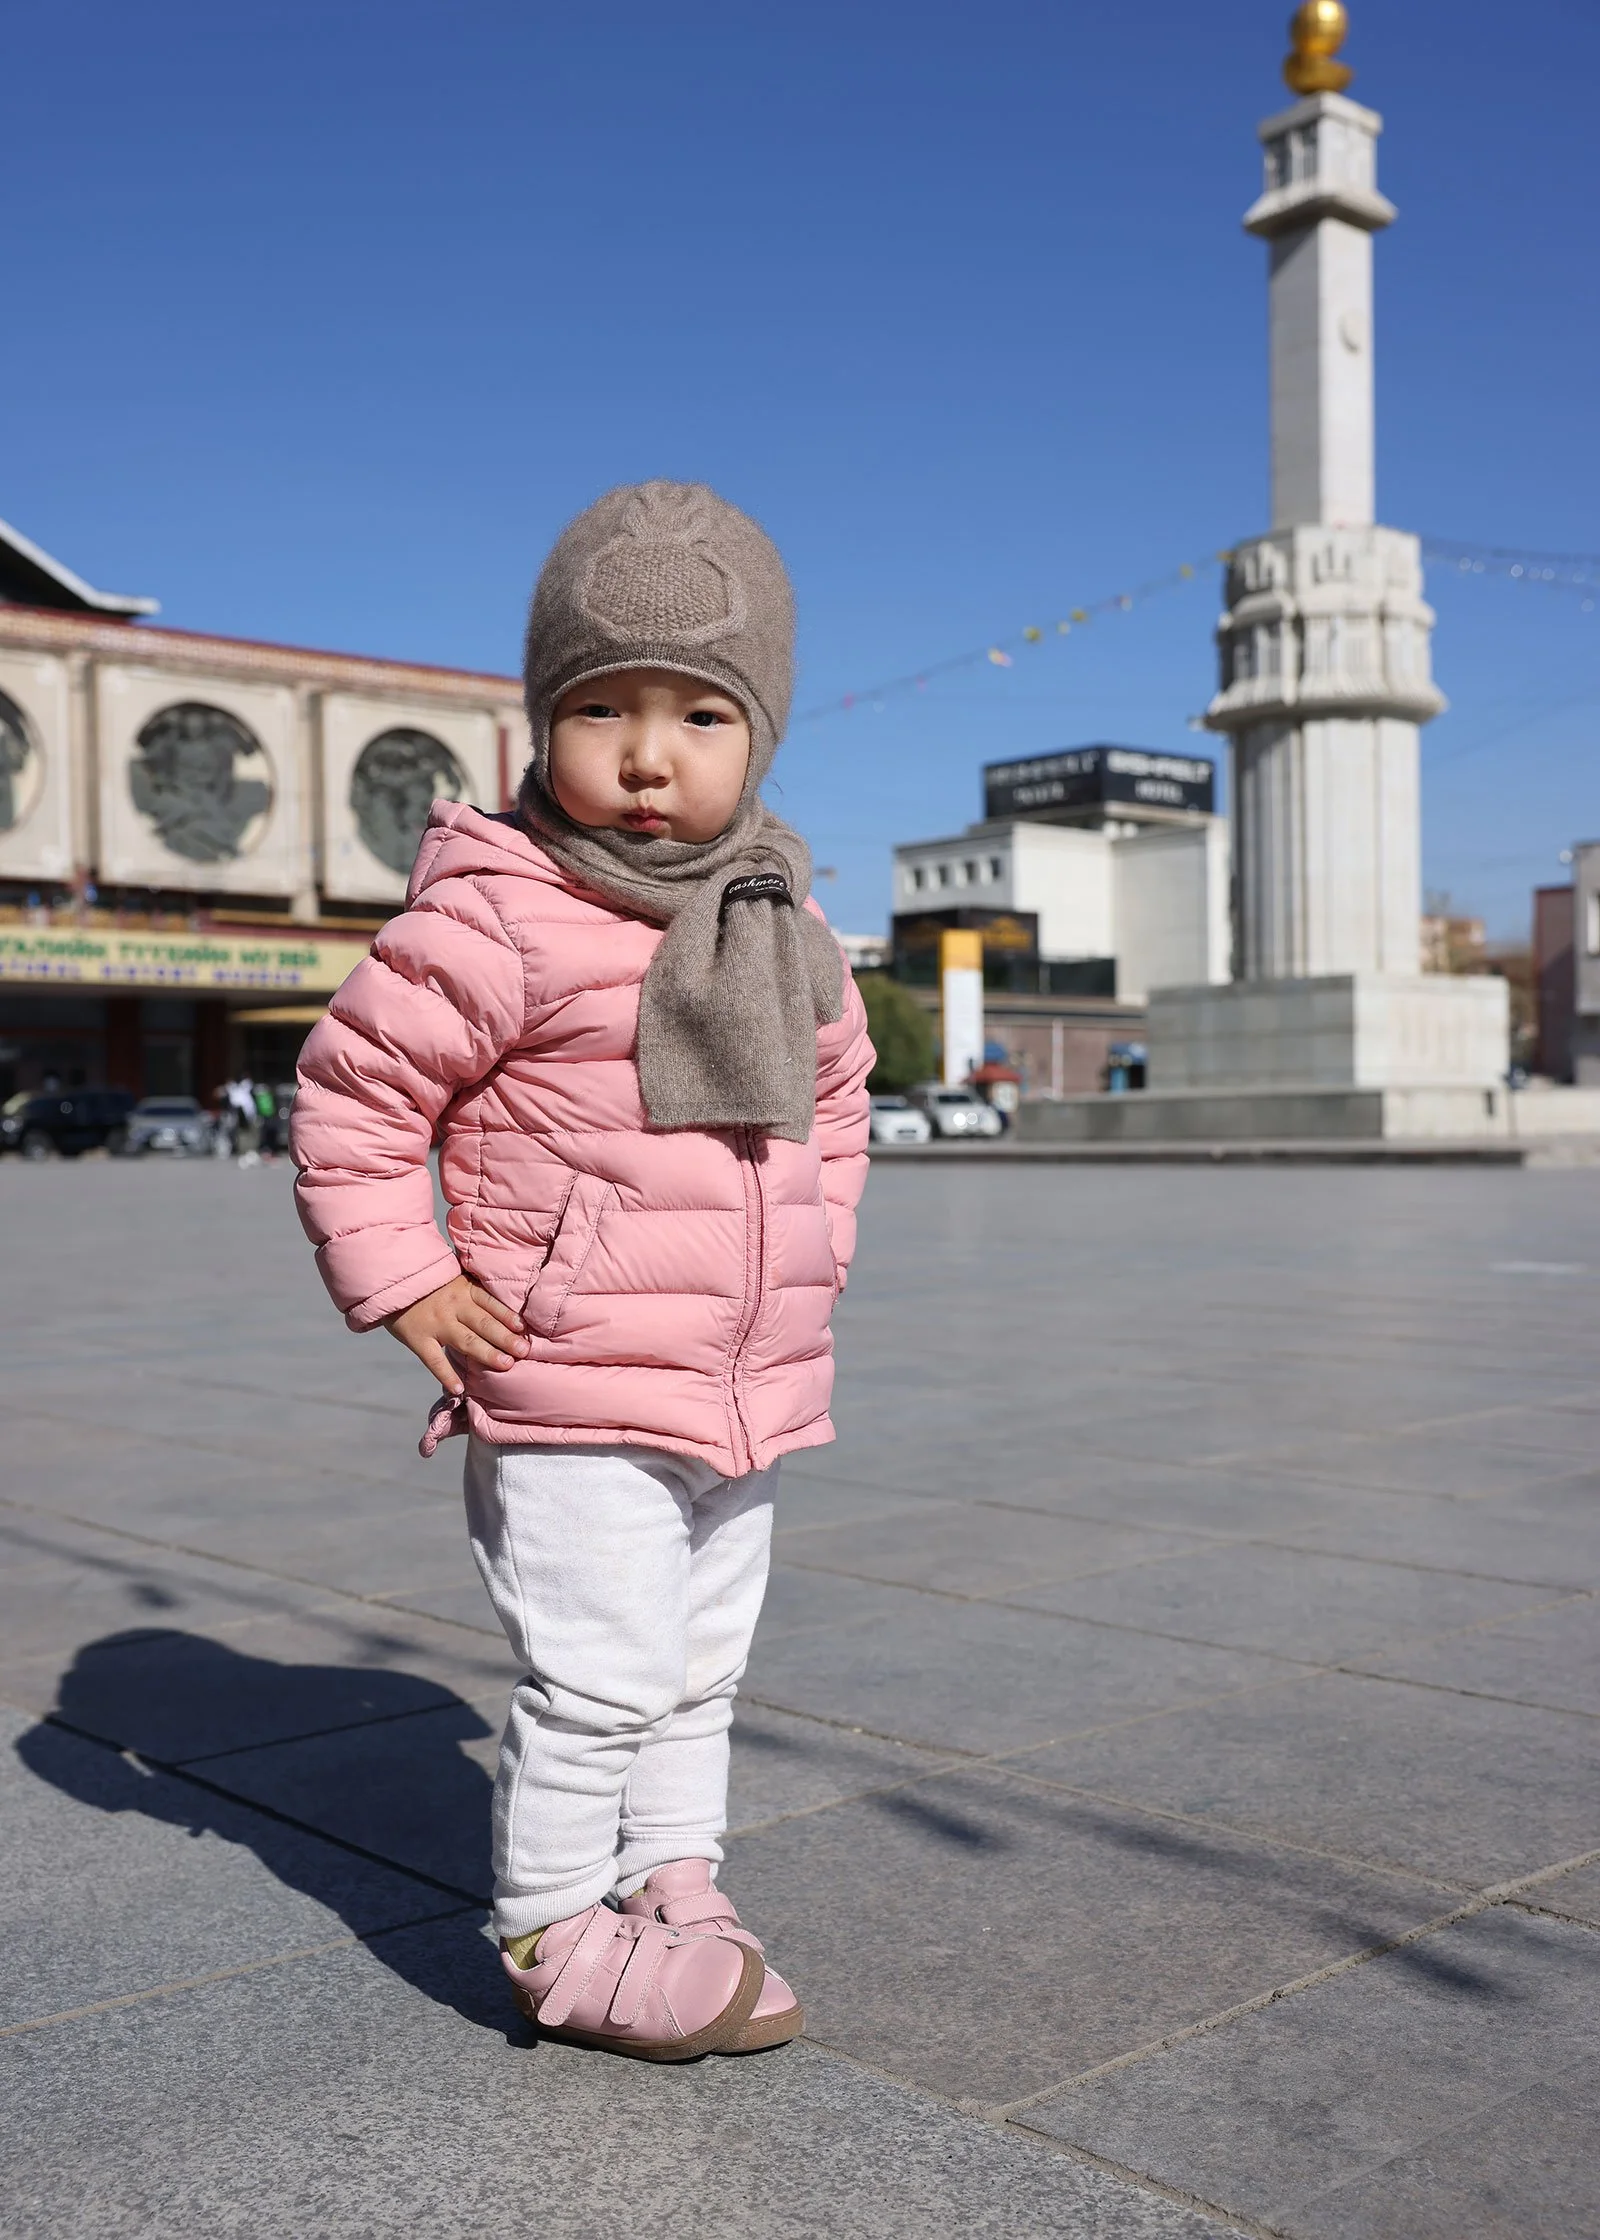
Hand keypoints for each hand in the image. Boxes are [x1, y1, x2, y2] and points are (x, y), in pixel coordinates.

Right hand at [385, 1276, 528, 1395]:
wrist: (389, 1278)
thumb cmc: (427, 1279)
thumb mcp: (452, 1275)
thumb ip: (472, 1289)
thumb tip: (499, 1302)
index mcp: (464, 1289)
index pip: (491, 1303)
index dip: (508, 1316)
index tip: (523, 1329)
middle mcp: (453, 1306)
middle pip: (484, 1324)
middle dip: (505, 1338)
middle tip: (523, 1351)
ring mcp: (436, 1323)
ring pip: (466, 1341)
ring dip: (487, 1354)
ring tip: (505, 1365)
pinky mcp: (417, 1338)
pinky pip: (434, 1360)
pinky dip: (446, 1376)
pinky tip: (460, 1390)